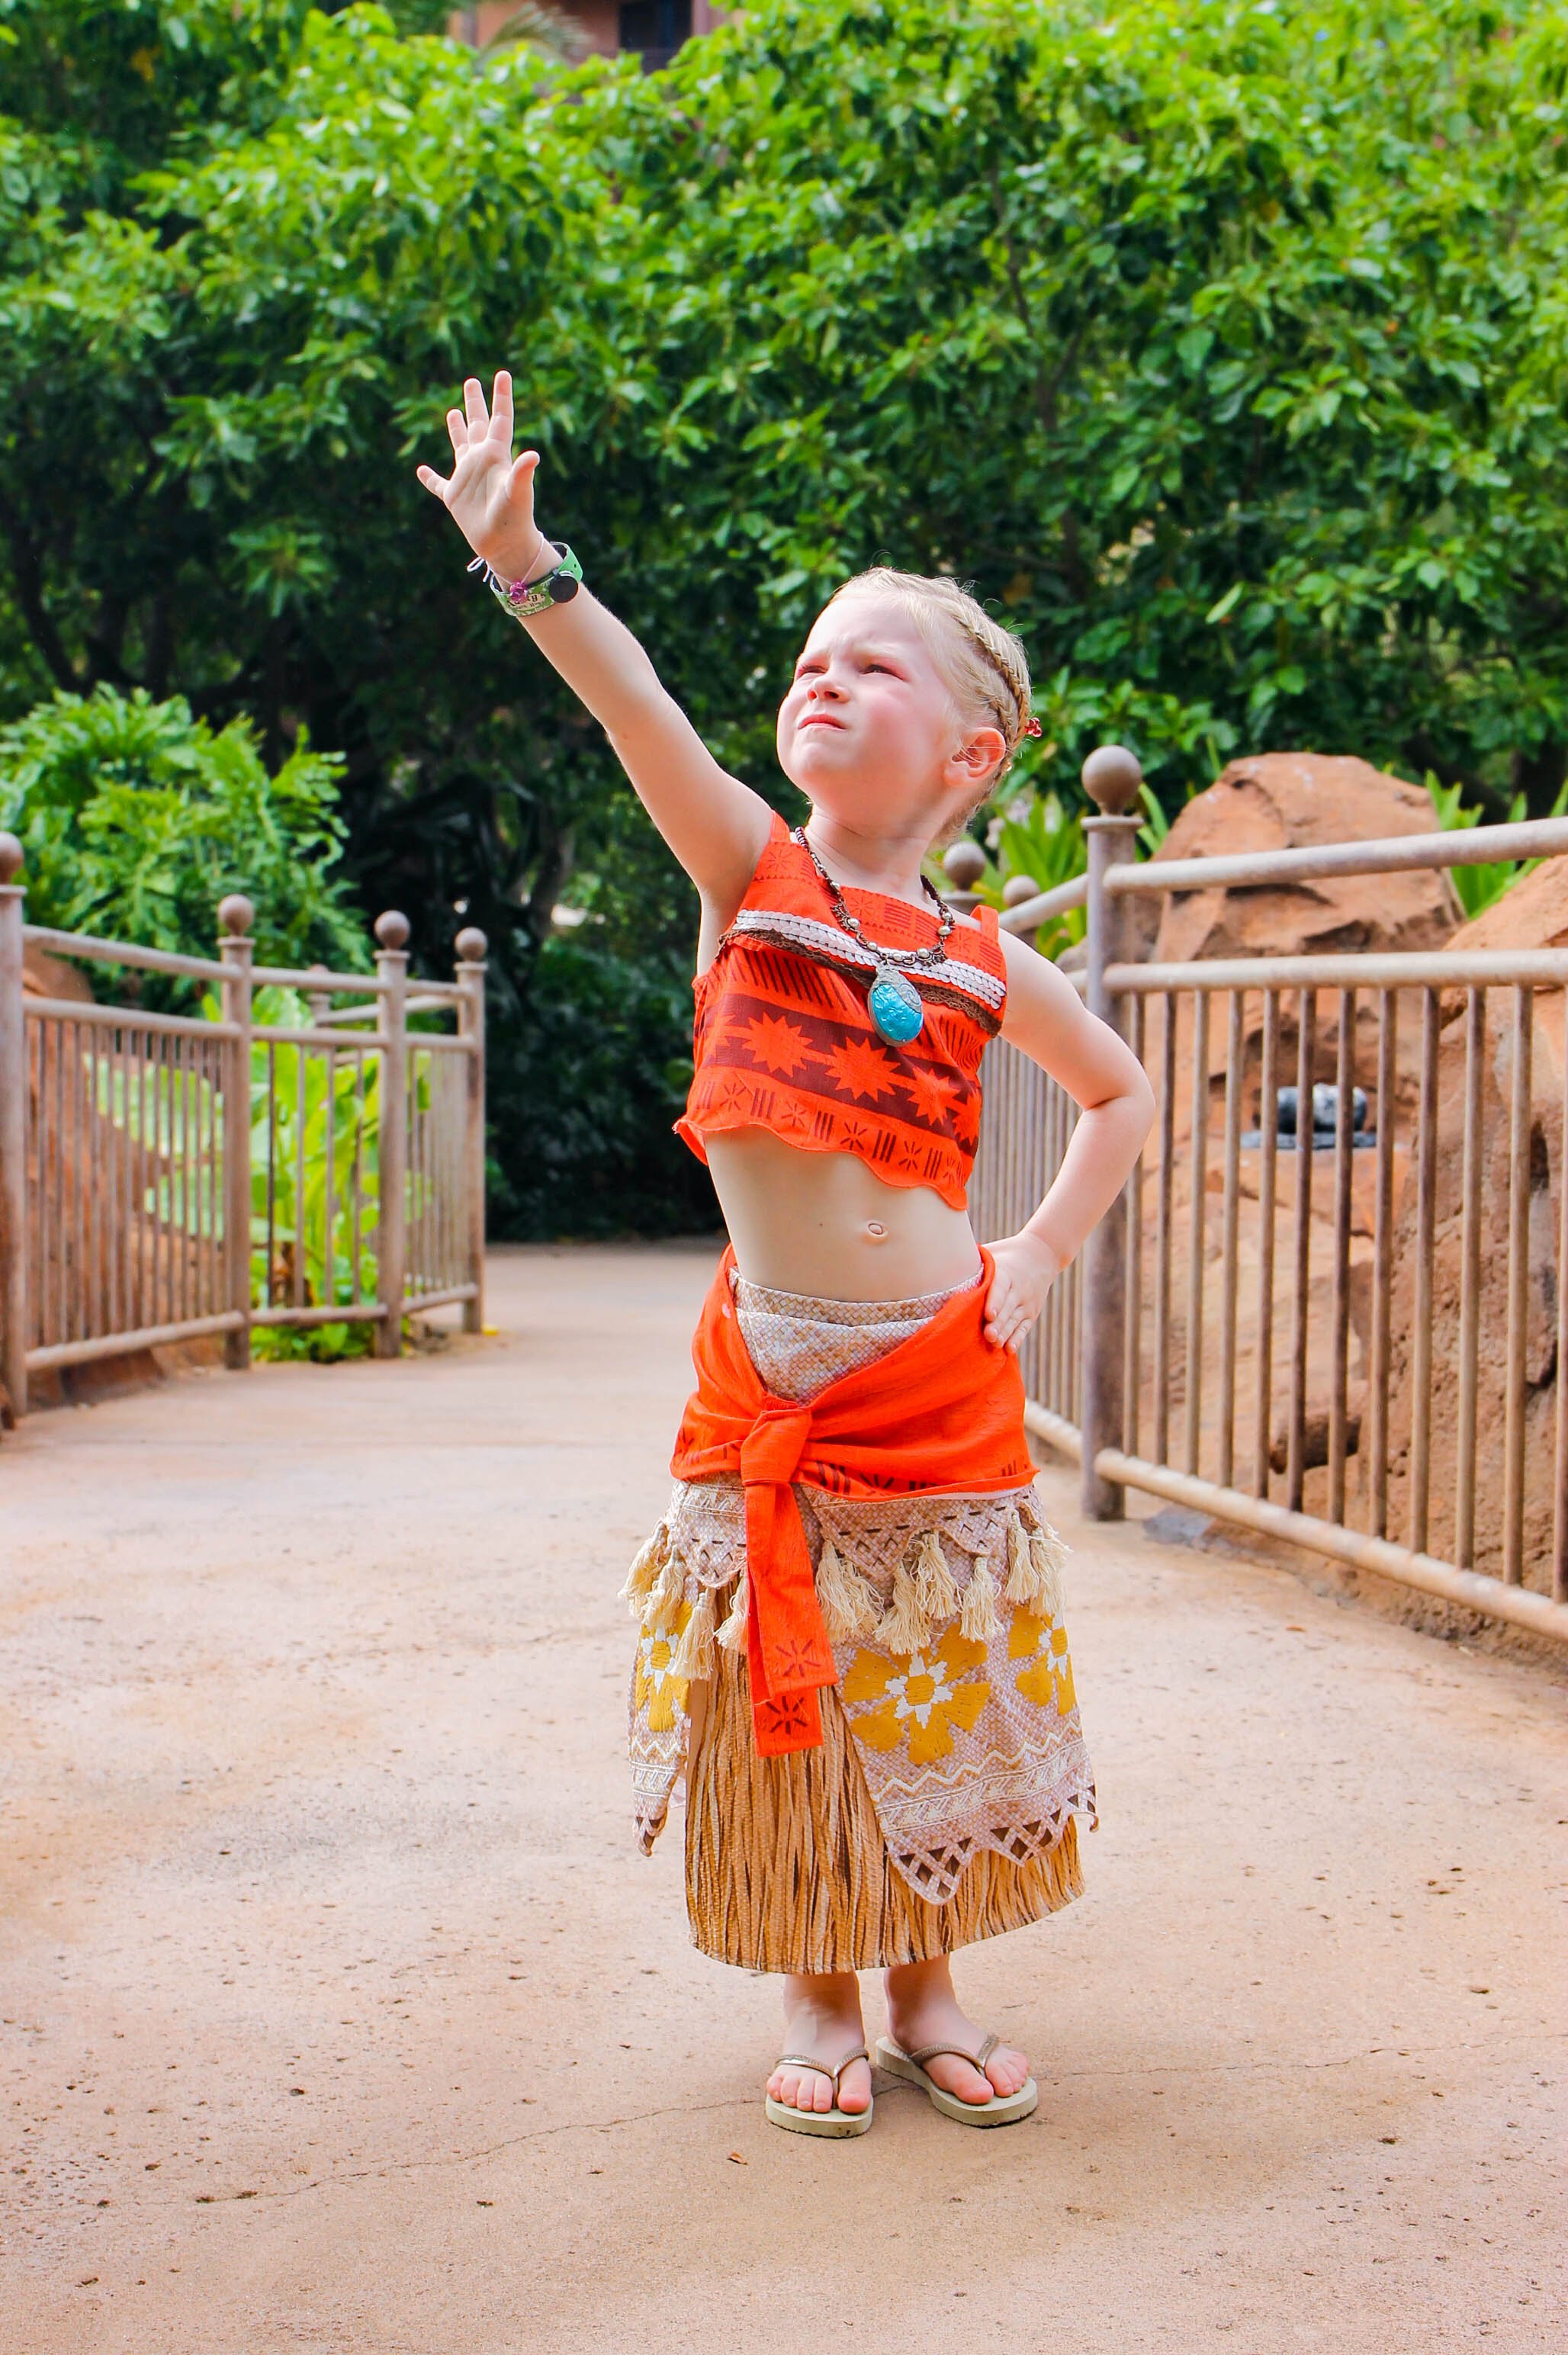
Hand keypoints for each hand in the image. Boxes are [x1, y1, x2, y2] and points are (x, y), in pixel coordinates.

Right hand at [415, 369, 544, 585]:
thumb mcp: (518, 493)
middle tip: (471, 381)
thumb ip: (522, 473)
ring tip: (453, 411)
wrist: (505, 545)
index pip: (501, 419)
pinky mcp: (454, 496)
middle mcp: (482, 461)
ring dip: (457, 429)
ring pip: (460, 445)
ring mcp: (468, 477)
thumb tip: (533, 455)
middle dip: (475, 403)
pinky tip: (421, 470)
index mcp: (497, 455)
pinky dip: (429, 478)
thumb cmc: (515, 519)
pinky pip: (438, 484)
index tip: (503, 373)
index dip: (501, 396)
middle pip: (478, 425)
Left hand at [982, 1231, 1063, 1352]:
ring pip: (1015, 1320)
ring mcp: (1026, 1303)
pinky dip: (1017, 1338)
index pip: (1001, 1288)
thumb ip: (974, 1261)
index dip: (995, 1302)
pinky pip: (1024, 1328)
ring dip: (1005, 1334)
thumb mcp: (992, 1253)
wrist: (1041, 1255)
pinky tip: (1009, 1349)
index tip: (988, 1315)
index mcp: (1006, 1273)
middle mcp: (1019, 1289)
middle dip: (998, 1324)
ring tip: (995, 1344)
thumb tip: (945, 1265)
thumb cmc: (1005, 1255)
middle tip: (988, 1336)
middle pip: (1007, 1308)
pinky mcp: (1031, 1313)